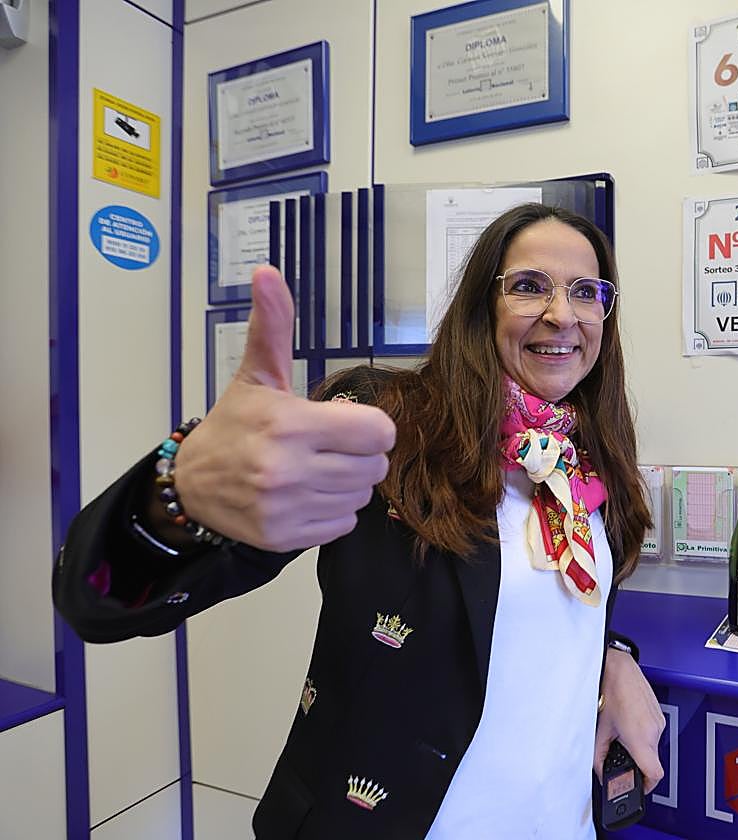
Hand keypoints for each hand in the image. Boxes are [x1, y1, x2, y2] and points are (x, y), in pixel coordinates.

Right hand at [172, 266, 395, 550]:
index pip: (379, 432)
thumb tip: (268, 272)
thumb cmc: (235, 424)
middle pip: (375, 467)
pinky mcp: (285, 536)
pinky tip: (306, 494)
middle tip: (328, 447)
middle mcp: (288, 469)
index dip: (370, 426)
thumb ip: (272, 326)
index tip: (348, 423)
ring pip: (361, 497)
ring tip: (315, 469)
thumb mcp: (257, 373)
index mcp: (290, 424)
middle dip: (359, 455)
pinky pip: (344, 524)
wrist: (191, 484)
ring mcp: (286, 507)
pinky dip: (332, 511)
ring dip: (347, 483)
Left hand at [594, 647, 664, 793]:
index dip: (646, 785)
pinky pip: (653, 731)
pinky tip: (627, 721)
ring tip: (620, 730)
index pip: (654, 774)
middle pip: (651, 759)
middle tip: (619, 753)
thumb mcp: (599, 730)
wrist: (618, 667)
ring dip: (638, 744)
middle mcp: (655, 730)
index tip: (638, 786)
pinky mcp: (658, 713)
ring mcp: (659, 720)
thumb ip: (598, 758)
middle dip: (636, 761)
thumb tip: (600, 772)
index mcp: (641, 738)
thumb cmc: (610, 690)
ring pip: (652, 745)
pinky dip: (641, 732)